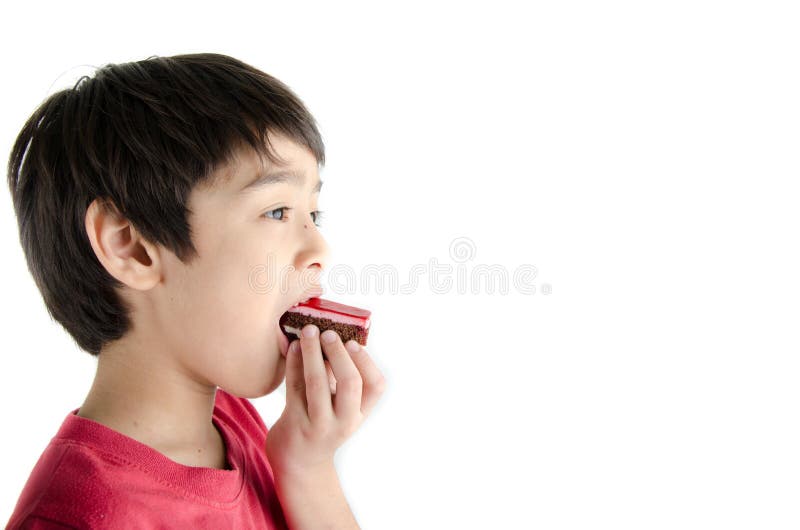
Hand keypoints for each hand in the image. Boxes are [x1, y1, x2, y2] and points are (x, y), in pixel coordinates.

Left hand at [265, 324, 385, 474]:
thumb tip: (333, 336)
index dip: (366, 362)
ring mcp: (319, 424)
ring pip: (317, 383)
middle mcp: (344, 421)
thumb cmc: (321, 424)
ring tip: (308, 332)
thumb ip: (341, 378)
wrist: (298, 463)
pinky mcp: (294, 423)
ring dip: (312, 352)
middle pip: (350, 383)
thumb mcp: (341, 408)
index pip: (376, 386)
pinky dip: (294, 363)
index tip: (353, 342)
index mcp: (360, 413)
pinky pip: (294, 387)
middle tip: (328, 333)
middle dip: (339, 354)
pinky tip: (292, 347)